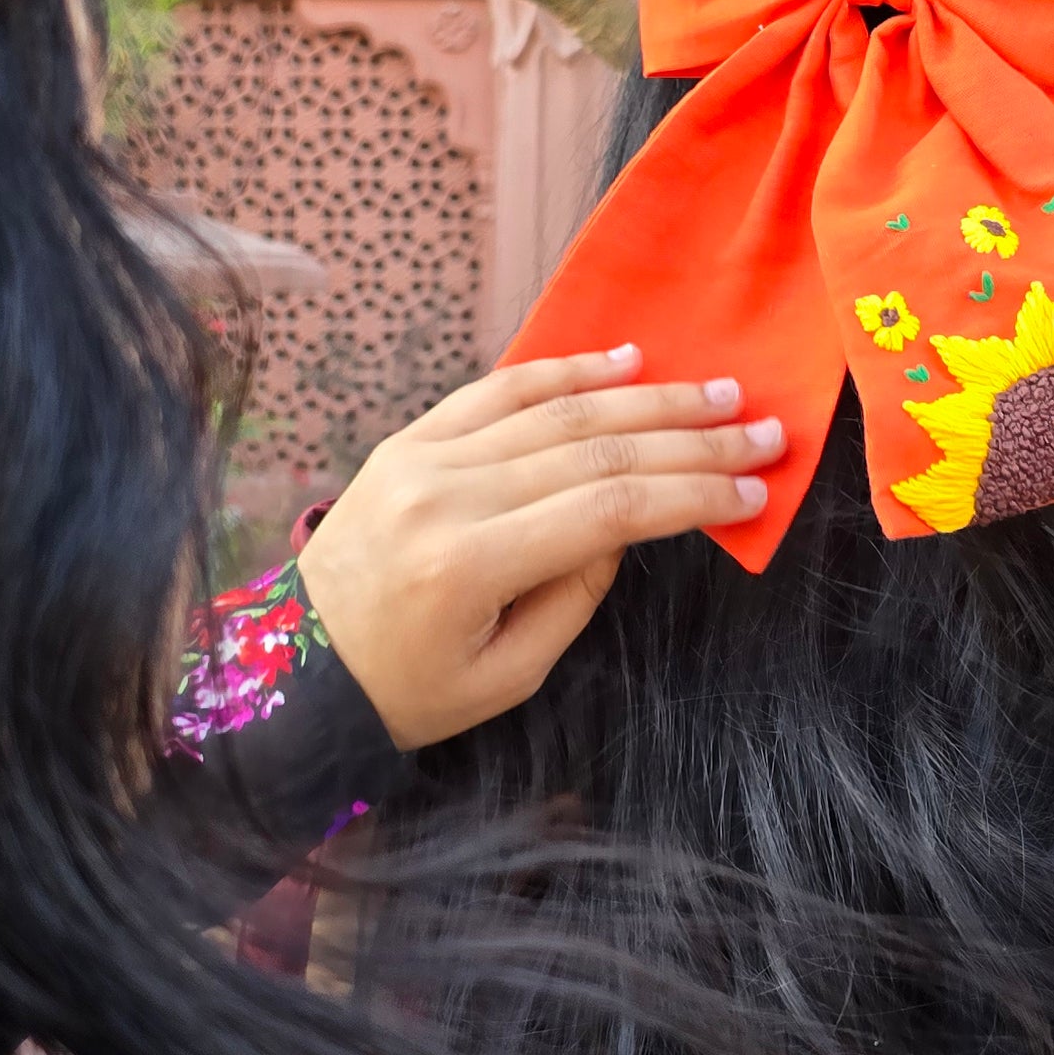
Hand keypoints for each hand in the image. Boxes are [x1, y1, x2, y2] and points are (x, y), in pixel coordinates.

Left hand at [296, 347, 778, 748]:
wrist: (292, 667)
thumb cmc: (405, 691)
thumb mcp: (504, 675)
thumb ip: (575, 596)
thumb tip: (631, 523)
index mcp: (470, 564)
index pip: (610, 508)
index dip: (692, 494)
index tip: (755, 489)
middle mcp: (447, 494)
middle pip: (594, 448)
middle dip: (690, 439)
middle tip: (761, 428)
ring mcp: (422, 457)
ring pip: (552, 409)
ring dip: (645, 397)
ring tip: (714, 392)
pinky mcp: (408, 439)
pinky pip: (496, 391)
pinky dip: (563, 371)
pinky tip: (624, 363)